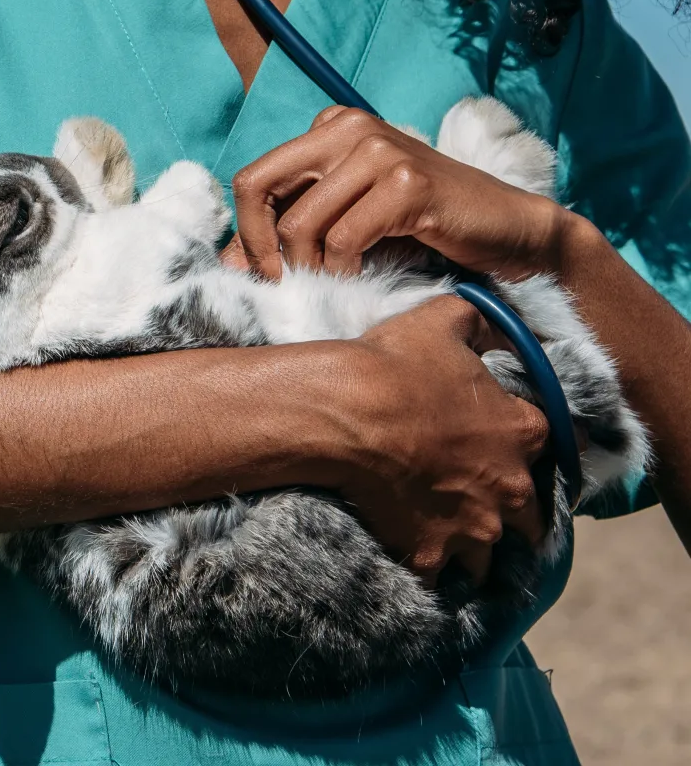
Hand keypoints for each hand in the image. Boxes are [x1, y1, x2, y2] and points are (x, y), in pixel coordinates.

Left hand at [230, 106, 572, 279]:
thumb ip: (292, 228)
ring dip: (308, 268)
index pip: (253, 179)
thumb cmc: (424, 229)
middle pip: (258, 187)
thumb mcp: (346, 222)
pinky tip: (363, 278)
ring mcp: (379, 149)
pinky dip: (343, 271)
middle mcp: (348, 126)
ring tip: (334, 284)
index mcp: (330, 127)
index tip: (264, 273)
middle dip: (260, 248)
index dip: (246, 233)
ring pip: (299, 222)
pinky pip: (343, 240)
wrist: (508, 233)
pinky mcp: (407, 183)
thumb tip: (229, 262)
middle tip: (284, 286)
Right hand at [325, 296, 549, 586]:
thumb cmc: (395, 364)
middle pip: (530, 519)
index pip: (552, 450)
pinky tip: (412, 562)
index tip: (503, 450)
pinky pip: (438, 579)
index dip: (524, 450)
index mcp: (522, 433)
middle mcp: (509, 488)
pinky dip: (428, 573)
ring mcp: (473, 527)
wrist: (346, 413)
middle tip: (477, 505)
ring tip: (444, 541)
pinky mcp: (431, 553)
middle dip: (510, 515)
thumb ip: (478, 321)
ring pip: (488, 557)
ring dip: (472, 550)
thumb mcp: (444, 319)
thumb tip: (493, 323)